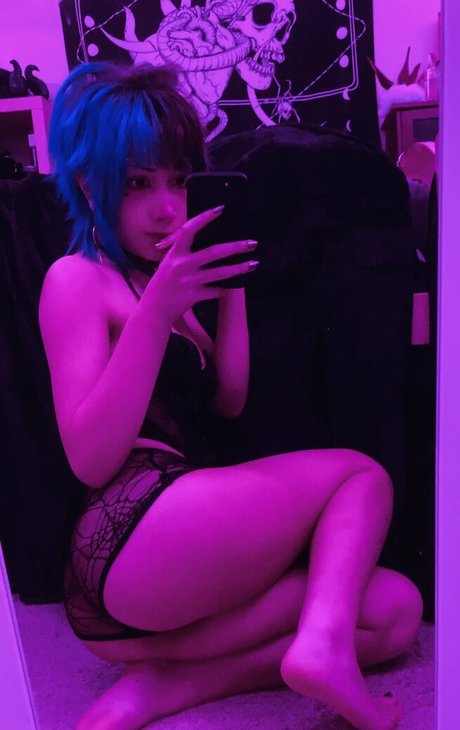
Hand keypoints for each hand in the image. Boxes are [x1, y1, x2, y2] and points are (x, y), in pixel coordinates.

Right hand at [142, 207, 257, 322]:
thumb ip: (183, 251)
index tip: (220, 209)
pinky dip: (224, 289)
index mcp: (174, 253)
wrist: (154, 309)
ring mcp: (189, 281)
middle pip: (213, 252)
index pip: (190, 230)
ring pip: (220, 273)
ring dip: (239, 268)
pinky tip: (232, 287)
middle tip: (252, 243)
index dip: (204, 218)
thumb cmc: (163, 283)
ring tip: (253, 264)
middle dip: (235, 247)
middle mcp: (182, 265)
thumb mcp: (168, 263)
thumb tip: (208, 242)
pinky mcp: (194, 296)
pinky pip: (215, 291)